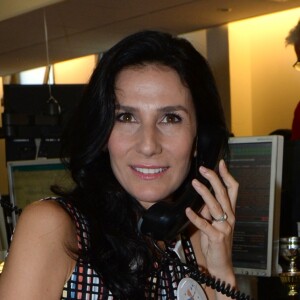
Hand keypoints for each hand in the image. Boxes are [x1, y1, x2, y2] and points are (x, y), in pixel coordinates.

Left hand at [185, 159, 237, 280]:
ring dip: (204, 192)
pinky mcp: (216, 237)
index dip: (227, 176)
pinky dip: (195, 216)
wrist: (220, 264)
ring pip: (215, 205)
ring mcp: (224, 227)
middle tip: (203, 169)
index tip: (220, 163)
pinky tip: (188, 210)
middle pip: (224, 193)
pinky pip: (204, 224)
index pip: (232, 189)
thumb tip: (202, 195)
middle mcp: (229, 217)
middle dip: (214, 178)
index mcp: (230, 212)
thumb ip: (209, 209)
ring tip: (195, 182)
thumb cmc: (216, 241)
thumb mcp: (214, 222)